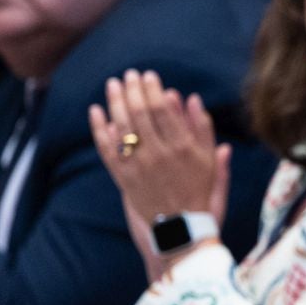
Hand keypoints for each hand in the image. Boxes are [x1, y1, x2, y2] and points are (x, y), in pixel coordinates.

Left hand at [89, 68, 228, 232]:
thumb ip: (203, 129)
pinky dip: (98, 129)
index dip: (153, 89)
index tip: (149, 76)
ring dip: (115, 102)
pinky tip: (96, 111)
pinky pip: (107, 149)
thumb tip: (193, 98)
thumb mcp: (209, 161)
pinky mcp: (123, 178)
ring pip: (122, 126)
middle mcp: (159, 155)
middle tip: (129, 75)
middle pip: (140, 112)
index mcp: (182, 147)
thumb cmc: (198, 191)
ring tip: (113, 85)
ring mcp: (139, 166)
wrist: (181, 229)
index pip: (162, 108)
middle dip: (133, 90)